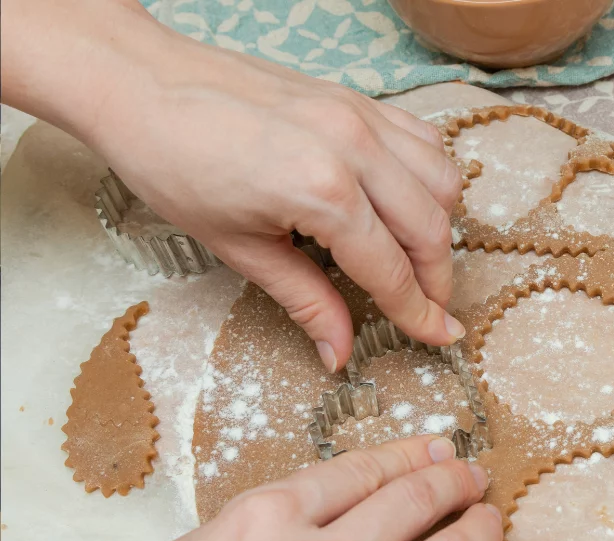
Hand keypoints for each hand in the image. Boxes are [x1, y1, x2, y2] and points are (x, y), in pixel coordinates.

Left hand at [1, 0, 464, 371]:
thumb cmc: (174, 163)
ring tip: (421, 258)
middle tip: (432, 309)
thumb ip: (305, 300)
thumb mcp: (239, 247)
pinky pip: (423, 140)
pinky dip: (430, 175)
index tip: (439, 337)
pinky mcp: (356, 98)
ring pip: (440, 180)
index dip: (417, 312)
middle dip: (437, 279)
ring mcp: (360, 116)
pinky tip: (410, 200)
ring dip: (440, 226)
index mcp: (323, 192)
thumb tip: (340, 351)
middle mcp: (355, 149)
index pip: (391, 269)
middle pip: (430, 228)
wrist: (139, 85)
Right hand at [93, 436, 520, 540]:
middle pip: (412, 505)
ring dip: (481, 532)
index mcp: (267, 519)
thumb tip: (337, 498)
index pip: (362, 470)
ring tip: (495, 520)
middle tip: (474, 476)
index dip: (410, 455)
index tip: (435, 448)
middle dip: (454, 483)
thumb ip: (273, 517)